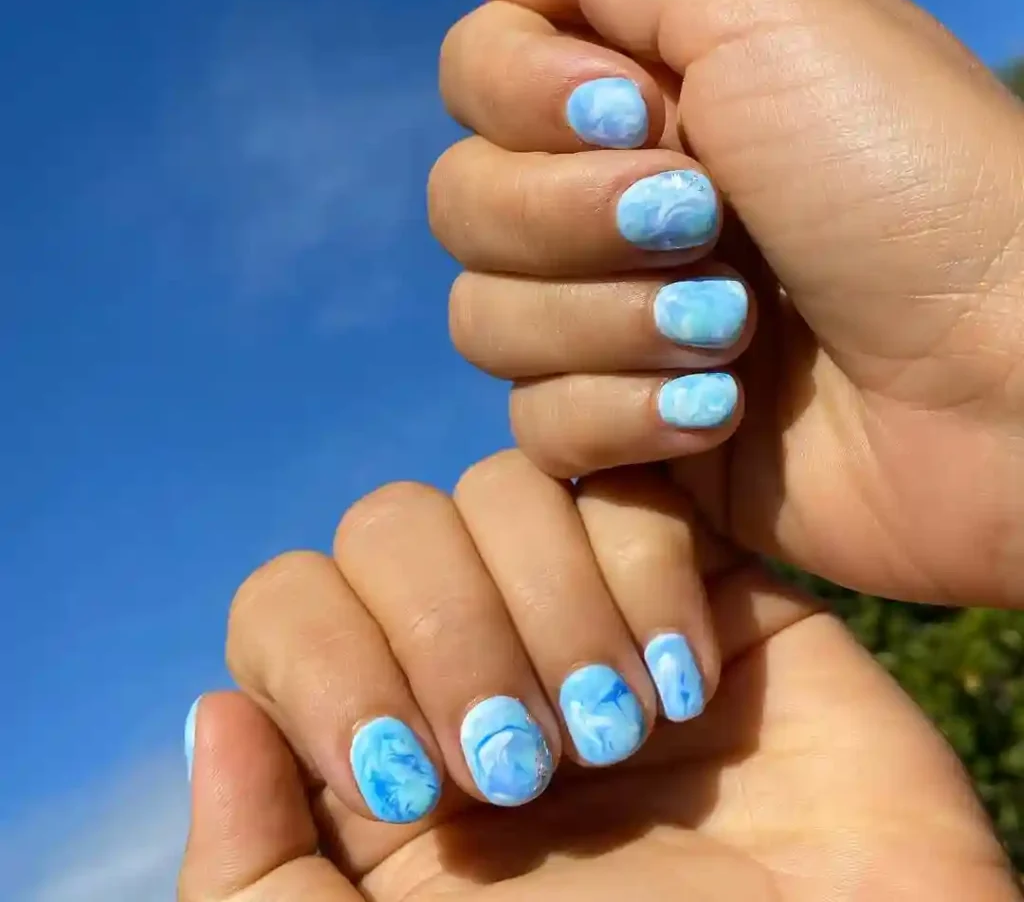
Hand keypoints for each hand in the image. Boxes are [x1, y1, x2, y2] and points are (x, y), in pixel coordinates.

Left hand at [179, 456, 1018, 900]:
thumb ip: (253, 876)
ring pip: (502, 487)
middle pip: (391, 523)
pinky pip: (631, 495)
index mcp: (385, 746)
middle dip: (444, 628)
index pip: (290, 603)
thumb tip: (216, 714)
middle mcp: (475, 660)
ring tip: (614, 733)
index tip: (402, 780)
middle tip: (519, 767)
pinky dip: (644, 576)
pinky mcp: (699, 583)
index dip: (323, 657)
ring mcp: (586, 612)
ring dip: (547, 608)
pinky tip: (689, 690)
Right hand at [429, 0, 1023, 606]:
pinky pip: (536, 424)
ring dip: (605, 323)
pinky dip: (622, 417)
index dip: (520, 95)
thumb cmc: (911, 179)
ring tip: (733, 332)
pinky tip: (718, 416)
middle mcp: (608, 209)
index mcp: (638, 99)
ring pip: (484, 321)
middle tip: (703, 223)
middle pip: (462, 204)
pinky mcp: (626, 435)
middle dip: (568, 218)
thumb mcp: (771, 14)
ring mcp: (612, 328)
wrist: (1010, 383)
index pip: (476, 75)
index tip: (637, 109)